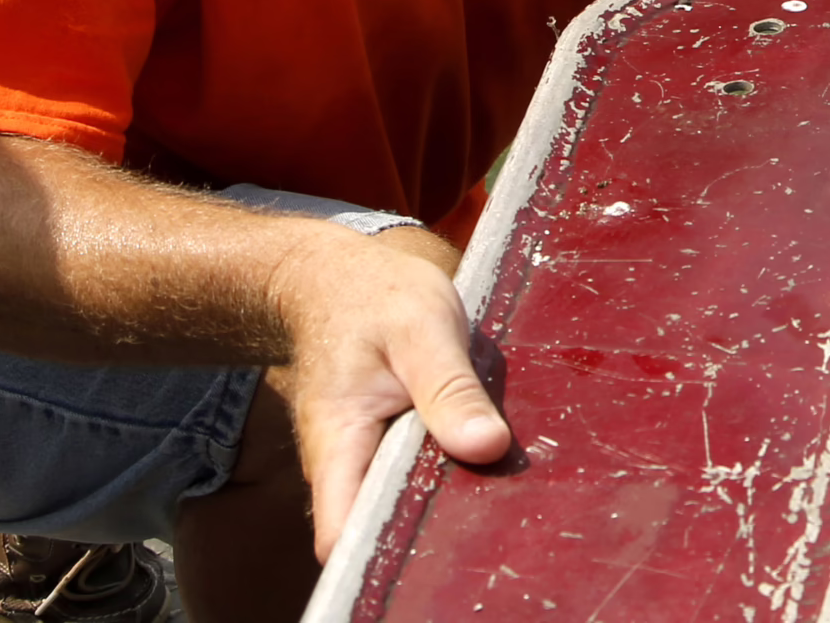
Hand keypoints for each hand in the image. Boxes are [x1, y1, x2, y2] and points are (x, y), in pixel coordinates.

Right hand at [265, 225, 511, 562]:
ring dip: (444, 494)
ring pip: (404, 502)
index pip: (344, 533)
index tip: (439, 539)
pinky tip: (481, 453)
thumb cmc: (375, 297)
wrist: (340, 279)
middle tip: (488, 503)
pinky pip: (417, 476)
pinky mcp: (388, 450)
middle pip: (381, 526)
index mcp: (338, 442)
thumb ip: (451, 389)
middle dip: (429, 525)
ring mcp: (365, 460)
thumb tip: (488, 446)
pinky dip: (447, 470)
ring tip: (492, 475)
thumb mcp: (422, 329)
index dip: (383, 551)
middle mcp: (344, 465)